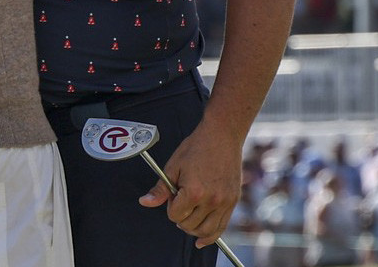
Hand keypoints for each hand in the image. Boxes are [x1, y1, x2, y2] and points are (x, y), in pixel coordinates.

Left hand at [138, 122, 242, 247]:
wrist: (222, 135)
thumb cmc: (196, 147)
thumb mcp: (173, 166)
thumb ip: (161, 189)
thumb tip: (144, 202)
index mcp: (194, 191)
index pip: (175, 215)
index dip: (170, 206)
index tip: (174, 195)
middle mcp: (211, 200)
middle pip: (189, 225)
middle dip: (180, 217)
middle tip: (181, 202)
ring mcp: (224, 202)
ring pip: (205, 231)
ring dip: (193, 229)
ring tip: (188, 218)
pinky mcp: (233, 201)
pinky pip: (221, 227)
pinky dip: (211, 237)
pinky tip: (201, 241)